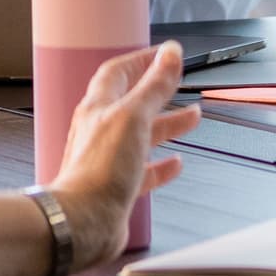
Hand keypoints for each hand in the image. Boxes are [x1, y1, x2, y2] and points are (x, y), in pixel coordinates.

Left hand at [48, 41, 200, 271]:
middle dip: (159, 92)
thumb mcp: (133, 116)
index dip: (142, 60)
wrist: (83, 221)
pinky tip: (176, 164)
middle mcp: (101, 132)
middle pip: (133, 103)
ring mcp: (109, 160)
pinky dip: (162, 165)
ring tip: (192, 118)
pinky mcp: (117, 188)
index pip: (118, 72)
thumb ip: (154, 85)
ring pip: (142, 136)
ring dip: (167, 125)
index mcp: (99, 108)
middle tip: (181, 83)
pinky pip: (143, 171)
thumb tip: (170, 54)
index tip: (166, 54)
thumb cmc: (99, 169)